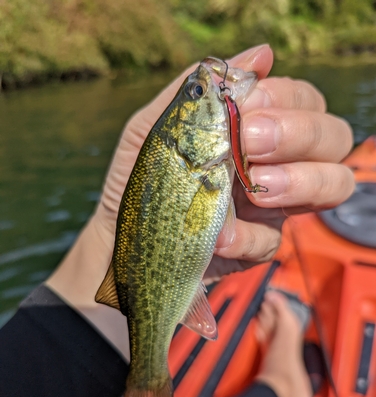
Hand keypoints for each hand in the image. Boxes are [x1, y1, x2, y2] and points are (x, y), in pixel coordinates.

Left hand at [46, 44, 353, 358]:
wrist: (122, 237)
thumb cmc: (142, 178)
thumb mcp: (157, 127)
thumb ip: (201, 89)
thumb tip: (262, 54)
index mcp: (256, 128)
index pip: (303, 99)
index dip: (287, 99)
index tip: (246, 111)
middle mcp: (276, 161)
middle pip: (332, 136)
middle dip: (299, 135)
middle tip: (251, 145)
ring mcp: (272, 205)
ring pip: (332, 184)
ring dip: (300, 182)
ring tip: (254, 191)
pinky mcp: (258, 244)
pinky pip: (274, 238)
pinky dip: (248, 236)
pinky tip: (220, 237)